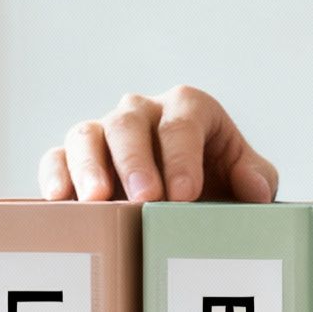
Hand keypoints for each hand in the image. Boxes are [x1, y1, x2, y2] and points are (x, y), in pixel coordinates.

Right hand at [38, 86, 278, 203]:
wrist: (194, 199)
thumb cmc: (223, 183)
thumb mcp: (249, 179)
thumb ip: (257, 178)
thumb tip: (255, 188)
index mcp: (188, 109)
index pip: (182, 123)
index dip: (182, 158)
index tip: (185, 195)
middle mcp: (142, 112)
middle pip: (129, 125)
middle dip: (135, 161)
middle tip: (144, 199)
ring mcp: (105, 133)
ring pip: (86, 136)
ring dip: (89, 167)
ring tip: (97, 201)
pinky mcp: (76, 158)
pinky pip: (57, 158)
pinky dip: (55, 176)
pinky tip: (60, 201)